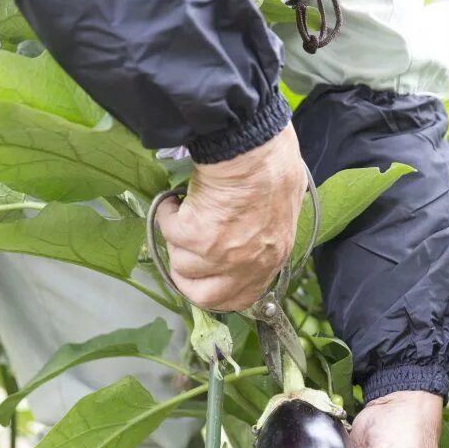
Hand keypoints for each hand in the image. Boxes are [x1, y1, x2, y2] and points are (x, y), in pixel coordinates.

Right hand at [156, 124, 305, 310]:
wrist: (254, 149)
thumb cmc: (274, 167)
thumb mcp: (281, 210)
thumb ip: (264, 234)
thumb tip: (248, 234)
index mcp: (271, 259)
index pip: (240, 298)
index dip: (216, 290)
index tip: (204, 276)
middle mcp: (246, 265)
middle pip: (204, 296)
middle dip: (187, 276)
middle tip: (184, 249)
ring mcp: (219, 254)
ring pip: (181, 263)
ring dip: (178, 238)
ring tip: (184, 212)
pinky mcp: (195, 236)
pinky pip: (168, 231)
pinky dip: (167, 214)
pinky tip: (176, 200)